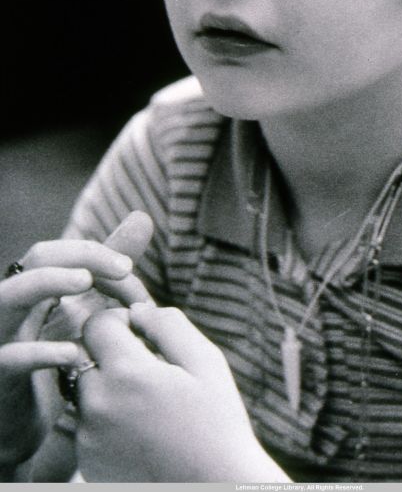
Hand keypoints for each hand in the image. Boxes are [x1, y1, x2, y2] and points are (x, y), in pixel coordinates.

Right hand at [0, 211, 152, 470]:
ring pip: (10, 296)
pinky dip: (41, 352)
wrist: (18, 428)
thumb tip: (142, 217)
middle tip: (122, 268)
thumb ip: (107, 269)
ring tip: (85, 281)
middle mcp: (12, 306)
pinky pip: (10, 358)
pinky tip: (75, 353)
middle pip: (36, 260)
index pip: (55, 251)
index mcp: (31, 289)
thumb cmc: (48, 360)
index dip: (94, 253)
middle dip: (80, 256)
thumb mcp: (83, 308)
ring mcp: (0, 338)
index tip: (129, 268)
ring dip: (49, 282)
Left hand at [76, 305, 288, 482]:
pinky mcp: (88, 462)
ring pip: (85, 390)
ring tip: (150, 403)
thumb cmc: (216, 423)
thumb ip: (168, 325)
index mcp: (127, 374)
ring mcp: (89, 439)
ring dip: (109, 385)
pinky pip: (88, 424)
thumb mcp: (205, 361)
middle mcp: (98, 406)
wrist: (213, 489)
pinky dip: (108, 418)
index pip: (96, 324)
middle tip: (150, 368)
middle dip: (112, 353)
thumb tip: (137, 311)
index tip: (143, 334)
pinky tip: (143, 430)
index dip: (120, 320)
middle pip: (85, 355)